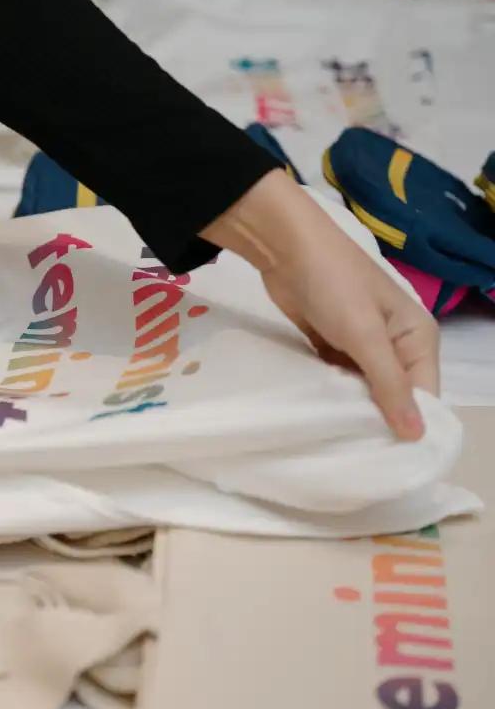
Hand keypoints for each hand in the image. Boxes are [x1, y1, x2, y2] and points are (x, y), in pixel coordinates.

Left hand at [202, 170, 438, 440]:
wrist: (284, 248)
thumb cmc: (334, 286)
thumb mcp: (365, 336)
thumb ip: (389, 384)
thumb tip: (417, 435)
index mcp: (417, 338)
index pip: (425, 395)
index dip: (410, 425)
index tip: (389, 460)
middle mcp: (395, 344)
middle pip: (395, 395)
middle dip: (379, 420)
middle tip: (358, 456)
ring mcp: (361, 344)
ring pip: (364, 389)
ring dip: (353, 409)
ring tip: (339, 443)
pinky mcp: (331, 343)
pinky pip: (338, 378)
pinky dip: (332, 394)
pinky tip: (321, 417)